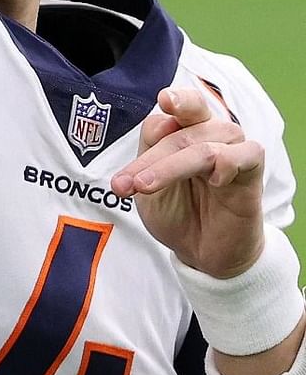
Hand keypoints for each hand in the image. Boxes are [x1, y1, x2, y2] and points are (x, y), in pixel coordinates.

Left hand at [111, 87, 265, 278]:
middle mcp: (208, 133)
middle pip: (180, 129)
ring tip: (150, 188)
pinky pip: (246, 152)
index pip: (162, 121)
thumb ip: (149, 154)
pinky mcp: (253, 169)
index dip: (140, 150)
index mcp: (181, 131)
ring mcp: (232, 148)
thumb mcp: (148, 188)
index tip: (122, 181)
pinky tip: (214, 182)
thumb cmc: (178, 214)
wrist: (202, 253)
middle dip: (153, 160)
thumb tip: (156, 124)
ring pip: (204, 145)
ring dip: (174, 166)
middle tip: (133, 186)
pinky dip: (226, 162)